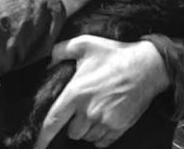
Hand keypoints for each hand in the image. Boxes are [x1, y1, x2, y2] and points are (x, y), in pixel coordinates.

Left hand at [34, 35, 169, 148]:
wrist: (148, 67)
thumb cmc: (114, 54)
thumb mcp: (83, 44)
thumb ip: (59, 51)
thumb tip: (47, 62)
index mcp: (76, 92)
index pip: (53, 121)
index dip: (42, 136)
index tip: (35, 146)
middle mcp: (89, 111)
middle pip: (71, 132)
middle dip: (71, 124)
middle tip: (78, 108)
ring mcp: (106, 121)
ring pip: (86, 137)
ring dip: (85, 129)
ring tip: (93, 110)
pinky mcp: (119, 127)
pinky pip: (102, 142)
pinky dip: (99, 135)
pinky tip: (103, 118)